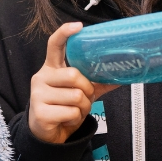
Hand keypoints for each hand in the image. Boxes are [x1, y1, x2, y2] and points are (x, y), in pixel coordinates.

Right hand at [28, 23, 116, 143]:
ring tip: (74, 111)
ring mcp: (38, 94)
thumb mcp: (80, 92)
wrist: (47, 133)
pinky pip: (71, 112)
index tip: (78, 27)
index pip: (54, 45)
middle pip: (74, 75)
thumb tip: (123, 73)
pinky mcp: (40, 112)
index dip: (65, 33)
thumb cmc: (64, 108)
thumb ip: (97, 81)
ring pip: (76, 96)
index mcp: (51, 68)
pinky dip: (75, 118)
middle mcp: (41, 77)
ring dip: (83, 107)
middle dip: (87, 90)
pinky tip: (67, 120)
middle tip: (84, 98)